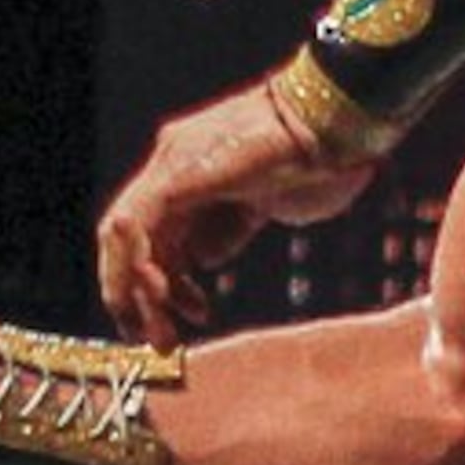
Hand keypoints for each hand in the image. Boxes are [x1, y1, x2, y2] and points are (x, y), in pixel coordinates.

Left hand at [96, 81, 378, 348]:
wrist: (337, 123)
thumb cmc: (321, 160)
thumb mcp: (267, 206)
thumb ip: (229, 229)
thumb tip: (202, 258)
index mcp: (197, 172)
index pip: (157, 232)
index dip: (165, 280)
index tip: (190, 316)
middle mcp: (174, 163)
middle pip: (136, 238)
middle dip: (142, 296)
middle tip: (161, 341)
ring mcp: (172, 163)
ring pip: (126, 235)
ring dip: (137, 292)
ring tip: (163, 335)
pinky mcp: (177, 172)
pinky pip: (135, 224)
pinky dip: (136, 267)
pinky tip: (158, 297)